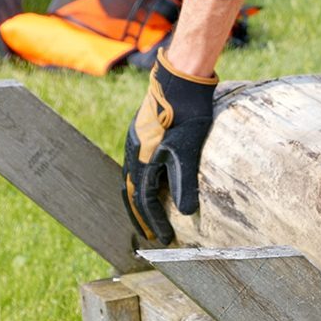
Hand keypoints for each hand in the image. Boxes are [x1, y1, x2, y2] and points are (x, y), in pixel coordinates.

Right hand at [123, 49, 217, 244]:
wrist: (181, 80)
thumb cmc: (187, 114)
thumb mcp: (188, 152)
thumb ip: (185, 184)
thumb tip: (186, 214)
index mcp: (141, 160)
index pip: (144, 200)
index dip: (154, 222)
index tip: (165, 240)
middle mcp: (133, 152)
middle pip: (132, 193)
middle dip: (141, 217)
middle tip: (151, 236)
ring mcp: (136, 142)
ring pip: (134, 180)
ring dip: (141, 201)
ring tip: (149, 218)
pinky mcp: (144, 133)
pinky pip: (138, 166)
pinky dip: (144, 183)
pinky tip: (155, 186)